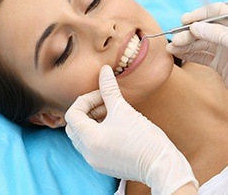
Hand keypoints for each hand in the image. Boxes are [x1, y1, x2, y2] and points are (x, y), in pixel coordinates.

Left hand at [65, 65, 197, 193]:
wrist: (161, 165)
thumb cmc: (144, 137)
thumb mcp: (123, 109)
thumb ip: (109, 88)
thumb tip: (104, 70)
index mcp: (89, 139)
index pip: (72, 114)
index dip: (85, 100)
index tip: (102, 95)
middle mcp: (88, 152)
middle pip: (74, 125)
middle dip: (87, 110)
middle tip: (104, 103)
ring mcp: (94, 160)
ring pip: (82, 135)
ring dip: (92, 120)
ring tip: (110, 112)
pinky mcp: (103, 164)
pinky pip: (91, 144)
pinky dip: (96, 131)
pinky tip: (113, 125)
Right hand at [166, 2, 227, 86]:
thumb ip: (218, 34)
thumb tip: (195, 27)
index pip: (218, 12)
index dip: (201, 14)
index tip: (185, 20)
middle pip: (206, 29)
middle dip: (189, 34)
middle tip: (175, 40)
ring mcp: (225, 51)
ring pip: (201, 44)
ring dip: (185, 46)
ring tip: (171, 49)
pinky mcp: (220, 64)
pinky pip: (202, 57)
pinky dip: (189, 56)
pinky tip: (178, 54)